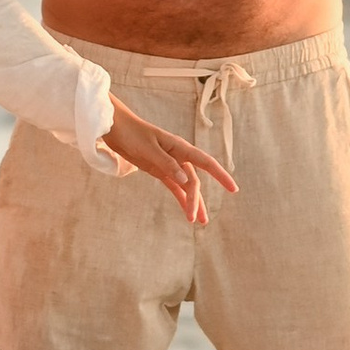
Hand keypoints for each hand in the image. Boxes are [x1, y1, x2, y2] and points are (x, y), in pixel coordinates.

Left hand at [103, 101, 239, 225]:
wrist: (116, 128)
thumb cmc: (132, 134)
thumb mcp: (148, 149)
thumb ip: (166, 163)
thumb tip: (185, 179)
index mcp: (179, 147)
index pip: (206, 162)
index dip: (221, 175)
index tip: (233, 189)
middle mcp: (179, 156)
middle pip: (194, 181)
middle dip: (197, 200)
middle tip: (197, 219)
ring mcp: (170, 164)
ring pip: (187, 186)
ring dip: (192, 203)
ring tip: (199, 222)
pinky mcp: (160, 170)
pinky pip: (175, 187)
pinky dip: (181, 199)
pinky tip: (187, 212)